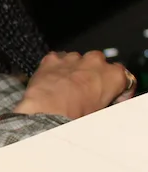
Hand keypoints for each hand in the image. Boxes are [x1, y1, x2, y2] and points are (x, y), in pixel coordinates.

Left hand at [14, 50, 134, 119]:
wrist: (47, 111)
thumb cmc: (76, 114)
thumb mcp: (100, 111)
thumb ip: (107, 100)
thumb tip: (103, 103)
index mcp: (114, 75)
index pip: (124, 78)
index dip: (117, 89)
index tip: (112, 97)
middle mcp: (96, 62)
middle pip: (99, 65)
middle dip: (94, 75)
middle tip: (86, 92)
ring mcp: (73, 58)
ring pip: (78, 61)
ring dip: (75, 71)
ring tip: (67, 89)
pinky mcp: (53, 58)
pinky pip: (58, 60)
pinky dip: (57, 68)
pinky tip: (53, 82)